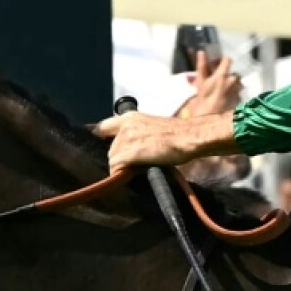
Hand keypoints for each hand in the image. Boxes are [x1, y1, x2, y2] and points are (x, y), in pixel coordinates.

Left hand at [93, 110, 238, 173]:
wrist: (188, 137)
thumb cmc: (177, 135)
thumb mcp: (151, 127)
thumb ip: (137, 134)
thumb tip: (129, 150)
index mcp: (130, 117)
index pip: (102, 127)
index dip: (101, 139)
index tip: (103, 147)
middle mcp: (124, 125)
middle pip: (109, 149)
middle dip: (119, 158)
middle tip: (135, 163)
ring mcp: (126, 138)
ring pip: (112, 159)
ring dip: (122, 166)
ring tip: (139, 167)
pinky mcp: (129, 152)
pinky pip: (116, 167)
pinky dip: (122, 173)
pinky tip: (136, 172)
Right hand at [180, 52, 242, 117]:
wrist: (210, 117)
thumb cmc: (203, 98)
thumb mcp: (200, 81)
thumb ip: (202, 66)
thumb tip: (202, 52)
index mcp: (223, 74)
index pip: (228, 59)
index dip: (223, 61)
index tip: (217, 65)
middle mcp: (233, 81)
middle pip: (234, 73)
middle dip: (228, 75)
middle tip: (219, 81)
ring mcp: (237, 91)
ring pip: (237, 83)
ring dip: (232, 84)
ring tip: (223, 90)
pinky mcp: (239, 100)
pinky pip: (238, 93)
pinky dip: (233, 94)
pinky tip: (226, 98)